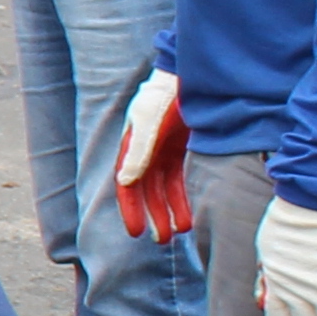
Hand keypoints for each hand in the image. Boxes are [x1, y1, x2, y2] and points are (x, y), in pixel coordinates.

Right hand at [111, 73, 195, 244]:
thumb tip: (124, 182)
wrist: (192, 75)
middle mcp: (144, 153)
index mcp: (131, 147)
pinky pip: (177, 179)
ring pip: (163, 189)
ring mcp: (162, 151)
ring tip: (179, 231)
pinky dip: (181, 197)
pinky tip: (187, 214)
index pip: (127, 185)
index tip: (136, 232)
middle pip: (146, 191)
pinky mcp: (179, 149)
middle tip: (162, 240)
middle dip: (153, 215)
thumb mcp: (151, 123)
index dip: (130, 208)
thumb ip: (139, 152)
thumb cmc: (166, 96)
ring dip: (169, 210)